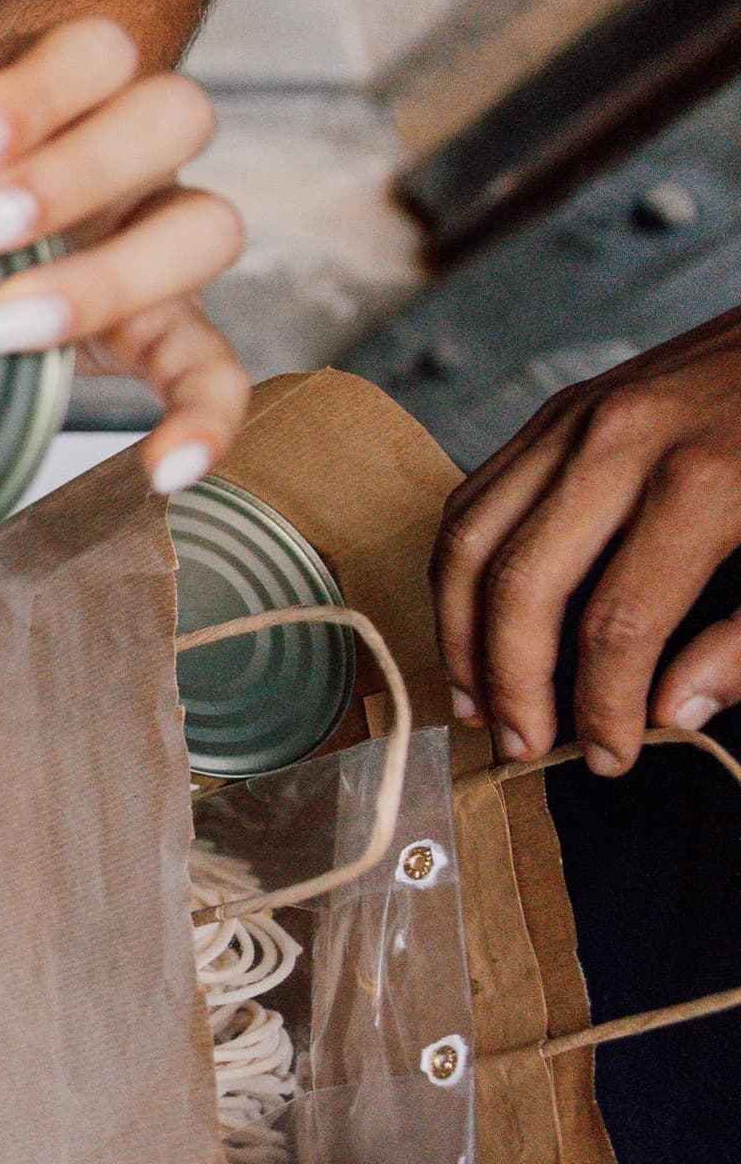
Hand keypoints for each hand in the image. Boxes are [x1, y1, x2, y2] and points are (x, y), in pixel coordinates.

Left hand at [0, 17, 248, 489]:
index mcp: (79, 84)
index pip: (97, 51)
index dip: (29, 98)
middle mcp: (136, 152)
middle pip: (172, 117)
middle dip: (65, 177)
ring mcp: (159, 236)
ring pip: (207, 225)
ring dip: (107, 277)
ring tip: (1, 324)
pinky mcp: (165, 327)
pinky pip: (217, 367)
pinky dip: (204, 416)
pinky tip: (166, 468)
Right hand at [435, 307, 740, 770]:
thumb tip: (670, 710)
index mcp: (703, 485)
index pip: (616, 625)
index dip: (603, 708)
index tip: (609, 757)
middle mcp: (620, 444)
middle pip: (521, 584)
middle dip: (511, 681)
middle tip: (523, 746)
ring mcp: (578, 417)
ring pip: (471, 537)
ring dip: (461, 629)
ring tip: (477, 696)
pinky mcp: (561, 406)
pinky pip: (477, 493)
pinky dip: (462, 566)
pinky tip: (477, 618)